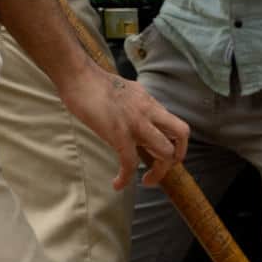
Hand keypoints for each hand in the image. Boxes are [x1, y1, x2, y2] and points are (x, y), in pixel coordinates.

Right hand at [57, 68, 189, 188]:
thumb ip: (137, 105)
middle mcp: (150, 112)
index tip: (164, 156)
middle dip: (176, 157)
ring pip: (164, 151)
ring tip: (145, 181)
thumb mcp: (128, 92)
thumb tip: (137, 114)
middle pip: (181, 135)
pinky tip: (117, 185)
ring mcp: (137, 123)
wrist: (80, 77)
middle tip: (160, 170)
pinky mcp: (119, 133)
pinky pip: (130, 162)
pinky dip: (125, 178)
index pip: (177, 125)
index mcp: (151, 104)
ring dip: (158, 172)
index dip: (177, 145)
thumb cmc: (96, 84)